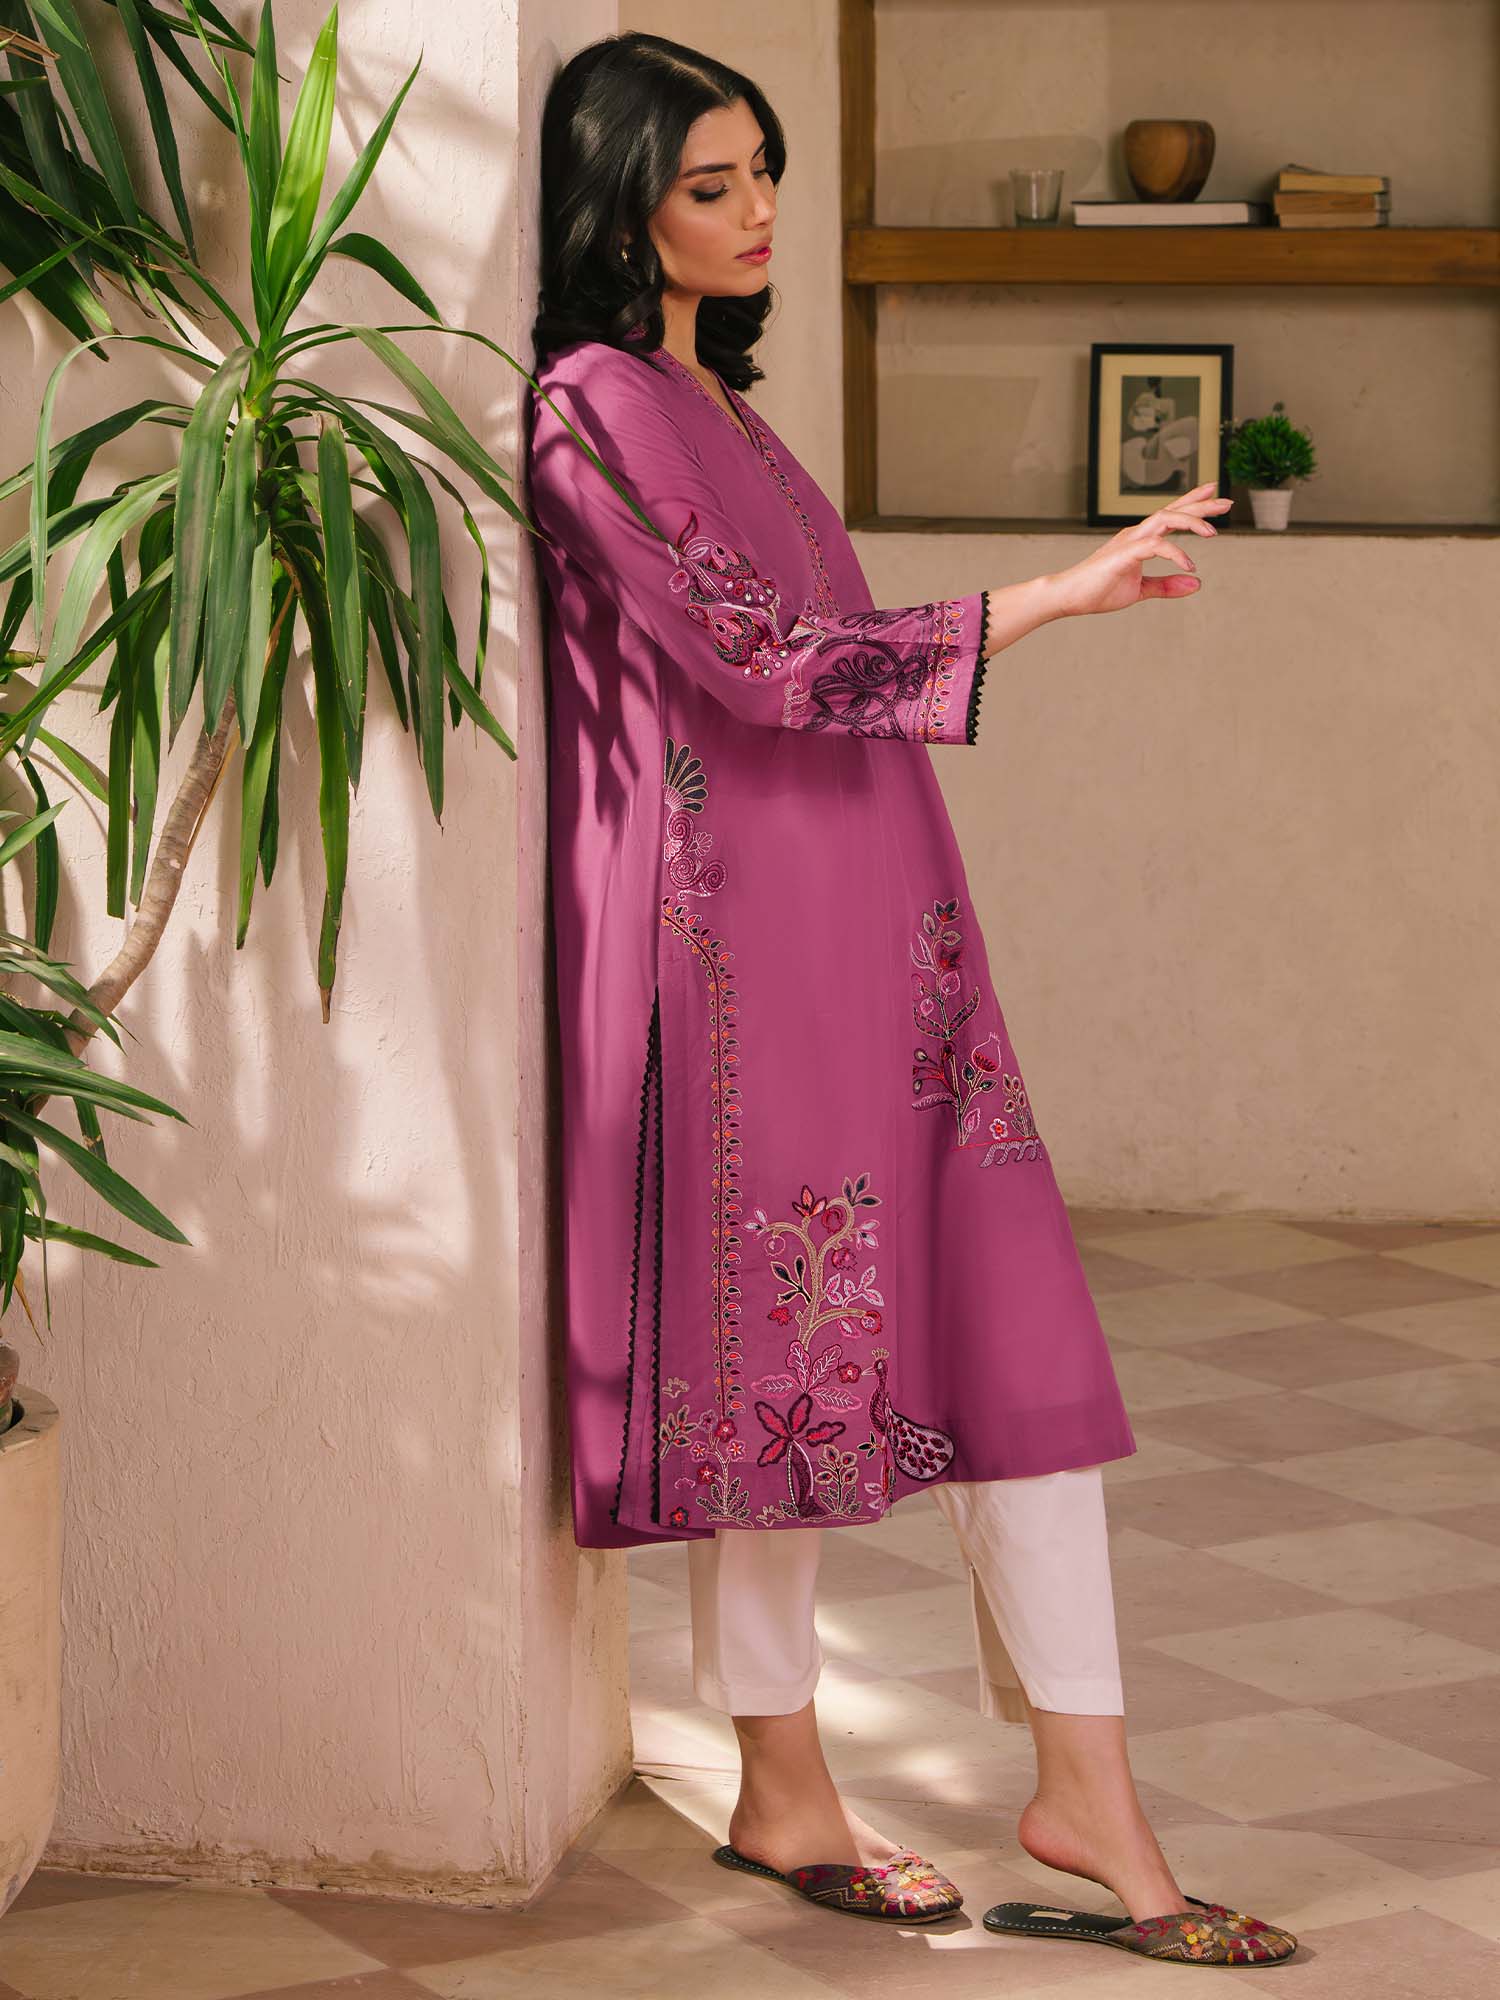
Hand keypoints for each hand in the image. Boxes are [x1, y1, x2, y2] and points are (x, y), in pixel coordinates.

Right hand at [1044, 484, 1232, 617]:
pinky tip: (1189, 565)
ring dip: (1191, 521)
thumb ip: (1167, 585)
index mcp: (1140, 539)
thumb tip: (1197, 583)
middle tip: (1227, 502)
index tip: (1215, 491)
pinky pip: (1155, 546)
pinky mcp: (1123, 554)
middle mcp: (1136, 533)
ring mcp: (1129, 541)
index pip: (1171, 514)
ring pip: (1165, 519)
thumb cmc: (1098, 591)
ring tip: (1213, 532)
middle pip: (1173, 510)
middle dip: (1201, 504)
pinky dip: (1175, 554)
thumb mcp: (1140, 590)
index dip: (1193, 501)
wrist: (1068, 597)